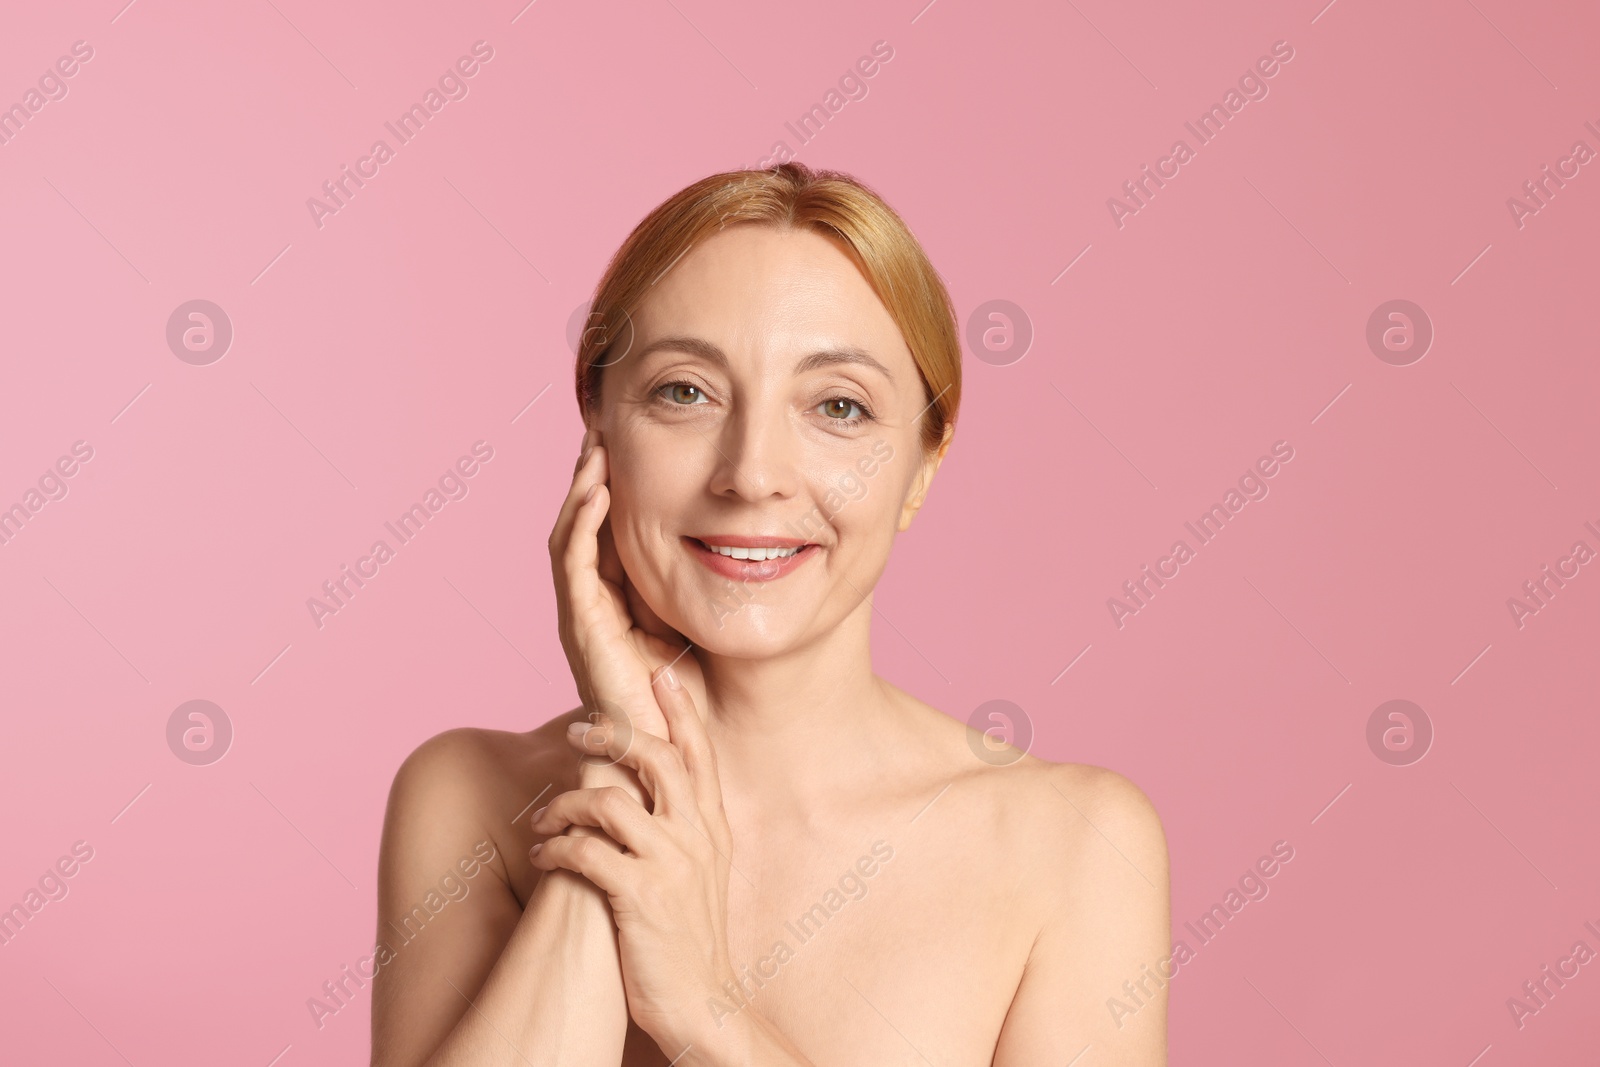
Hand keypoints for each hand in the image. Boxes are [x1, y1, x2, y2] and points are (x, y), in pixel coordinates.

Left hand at [530, 664, 735, 1052]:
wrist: (702, 1004)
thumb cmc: (688, 938)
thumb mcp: (701, 872)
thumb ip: (682, 828)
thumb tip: (646, 790)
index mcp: (712, 828)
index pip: (699, 753)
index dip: (680, 710)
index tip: (659, 674)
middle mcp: (697, 838)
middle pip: (657, 759)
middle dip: (615, 734)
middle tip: (580, 727)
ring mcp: (671, 866)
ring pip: (610, 802)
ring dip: (567, 801)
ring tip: (544, 817)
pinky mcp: (640, 897)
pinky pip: (587, 852)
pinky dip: (557, 848)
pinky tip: (544, 857)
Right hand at [549, 429, 706, 779]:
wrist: (664, 769)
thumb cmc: (692, 712)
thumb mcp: (705, 635)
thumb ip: (711, 597)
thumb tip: (752, 548)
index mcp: (618, 608)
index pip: (608, 533)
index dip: (614, 486)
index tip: (631, 443)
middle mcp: (593, 609)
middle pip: (583, 526)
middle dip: (591, 475)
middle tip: (603, 427)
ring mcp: (583, 619)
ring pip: (571, 537)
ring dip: (583, 488)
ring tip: (596, 445)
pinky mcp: (582, 631)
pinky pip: (574, 564)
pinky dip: (584, 524)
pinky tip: (600, 491)